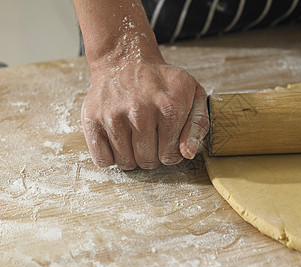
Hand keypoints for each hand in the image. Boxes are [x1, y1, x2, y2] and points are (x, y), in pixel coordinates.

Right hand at [81, 59, 208, 169]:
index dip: (170, 153)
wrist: (126, 59)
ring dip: (132, 156)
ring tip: (134, 137)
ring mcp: (113, 115)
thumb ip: (197, 125)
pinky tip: (118, 141)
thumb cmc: (162, 82)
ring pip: (126, 163)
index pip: (171, 156)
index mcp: (169, 107)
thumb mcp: (192, 94)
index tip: (166, 140)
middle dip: (152, 155)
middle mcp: (140, 111)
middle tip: (150, 138)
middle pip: (148, 162)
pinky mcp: (92, 119)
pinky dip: (111, 157)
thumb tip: (187, 153)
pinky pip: (102, 160)